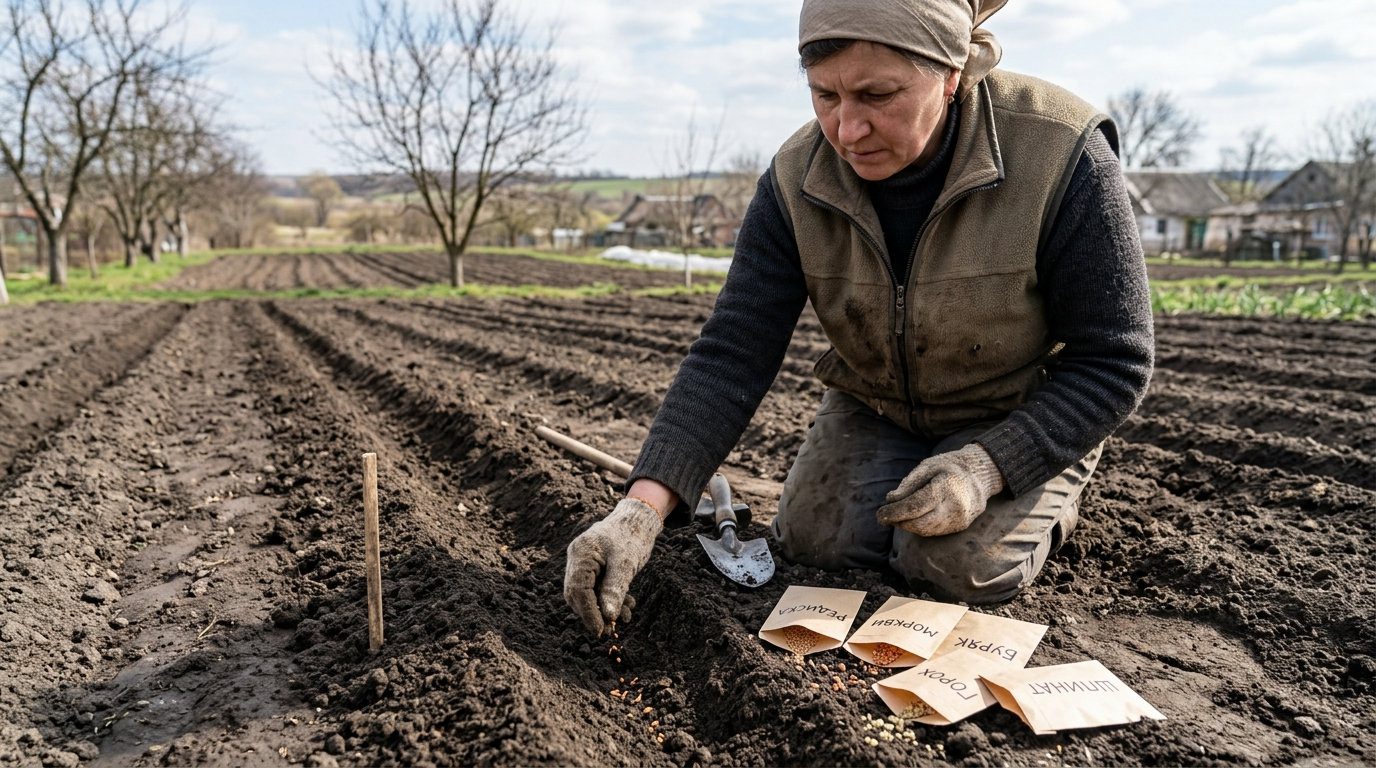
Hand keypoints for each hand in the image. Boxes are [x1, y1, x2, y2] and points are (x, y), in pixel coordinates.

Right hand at [563, 496, 662, 635]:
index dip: (588, 613)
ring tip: (626, 615)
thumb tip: (608, 617)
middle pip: (577, 594)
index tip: (601, 631)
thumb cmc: (633, 536)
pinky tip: (627, 604)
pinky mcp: (591, 565)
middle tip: (612, 629)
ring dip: (604, 607)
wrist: (639, 519)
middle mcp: (577, 557)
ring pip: (586, 593)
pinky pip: (595, 587)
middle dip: (594, 613)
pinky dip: (609, 598)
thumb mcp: (626, 564)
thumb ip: (615, 589)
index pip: (578, 589)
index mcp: (582, 553)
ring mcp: (582, 561)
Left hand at [876, 443, 1004, 536]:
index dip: (895, 512)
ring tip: (894, 517)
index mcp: (946, 488)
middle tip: (883, 517)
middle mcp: (955, 507)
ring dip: (906, 526)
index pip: (916, 506)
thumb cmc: (948, 467)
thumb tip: (890, 500)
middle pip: (920, 523)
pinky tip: (910, 519)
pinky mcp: (959, 526)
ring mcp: (959, 519)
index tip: (879, 514)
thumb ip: (908, 484)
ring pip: (926, 530)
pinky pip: (934, 531)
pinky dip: (919, 527)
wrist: (978, 476)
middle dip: (898, 522)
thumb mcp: (927, 466)